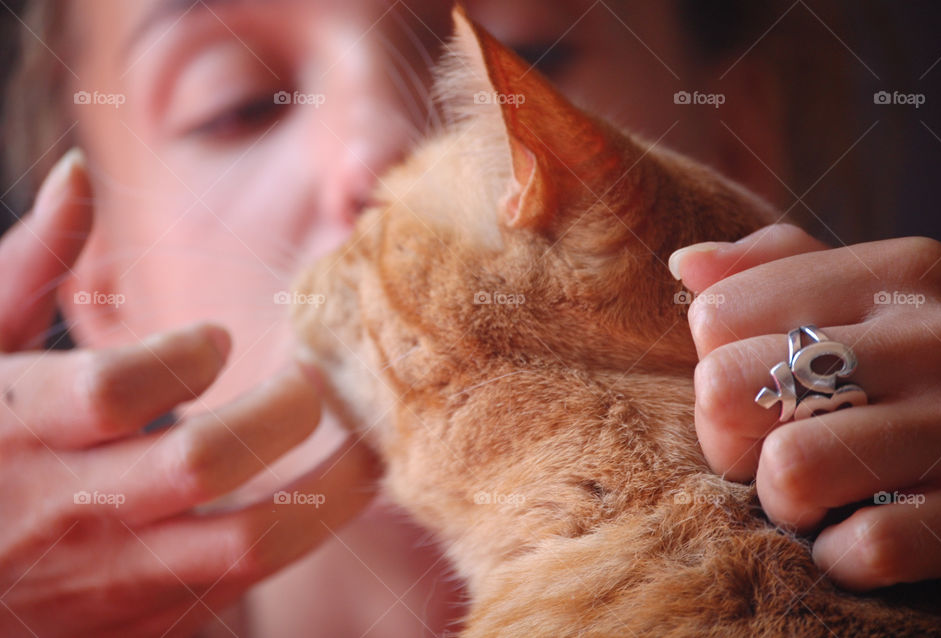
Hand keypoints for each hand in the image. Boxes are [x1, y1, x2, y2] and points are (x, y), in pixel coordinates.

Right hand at [0, 150, 379, 636]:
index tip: (219, 340)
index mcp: (26, 425)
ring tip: (366, 448)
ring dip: (328, 493)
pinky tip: (322, 500)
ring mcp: (112, 576)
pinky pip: (243, 586)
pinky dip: (297, 540)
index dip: (187, 353)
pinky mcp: (143, 621)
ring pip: (248, 543)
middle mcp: (72, 506)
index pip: (121, 389)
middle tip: (319, 379)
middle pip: (204, 461)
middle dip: (284, 412)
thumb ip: (30, 267)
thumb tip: (79, 172)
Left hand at [671, 223, 940, 590]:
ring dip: (788, 501)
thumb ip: (774, 269)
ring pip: (789, 470)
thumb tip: (688, 263)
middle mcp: (935, 339)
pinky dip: (842, 556)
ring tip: (823, 492)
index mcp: (895, 276)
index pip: (716, 316)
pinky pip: (864, 548)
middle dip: (730, 437)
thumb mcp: (865, 296)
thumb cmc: (919, 369)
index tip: (761, 389)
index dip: (715, 365)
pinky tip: (864, 529)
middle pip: (727, 387)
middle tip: (773, 450)